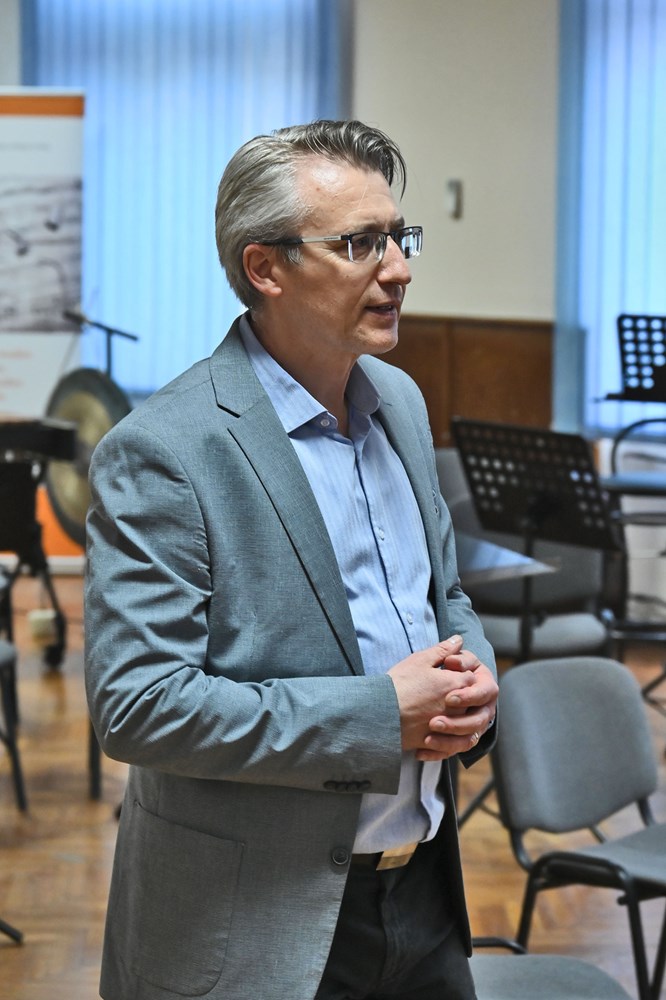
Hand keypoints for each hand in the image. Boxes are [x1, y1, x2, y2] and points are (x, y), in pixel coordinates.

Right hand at [388, 635, 478, 755]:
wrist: (380, 712)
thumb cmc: (399, 684)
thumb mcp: (420, 660)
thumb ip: (443, 650)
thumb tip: (459, 640)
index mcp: (455, 684)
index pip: (472, 678)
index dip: (462, 673)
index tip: (449, 672)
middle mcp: (456, 707)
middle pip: (472, 702)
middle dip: (462, 696)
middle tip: (443, 692)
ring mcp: (448, 726)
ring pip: (463, 725)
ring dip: (457, 719)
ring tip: (439, 712)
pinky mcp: (435, 741)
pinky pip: (449, 744)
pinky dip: (445, 740)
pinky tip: (433, 732)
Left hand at [416, 645, 497, 761]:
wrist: (401, 699)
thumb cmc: (421, 675)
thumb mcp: (428, 662)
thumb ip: (445, 653)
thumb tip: (458, 639)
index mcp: (480, 684)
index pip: (485, 691)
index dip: (469, 695)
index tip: (449, 698)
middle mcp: (480, 707)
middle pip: (478, 720)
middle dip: (456, 722)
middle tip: (434, 722)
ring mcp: (470, 726)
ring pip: (467, 739)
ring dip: (448, 740)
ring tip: (427, 737)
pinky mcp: (456, 740)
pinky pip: (452, 751)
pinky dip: (438, 752)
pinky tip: (420, 751)